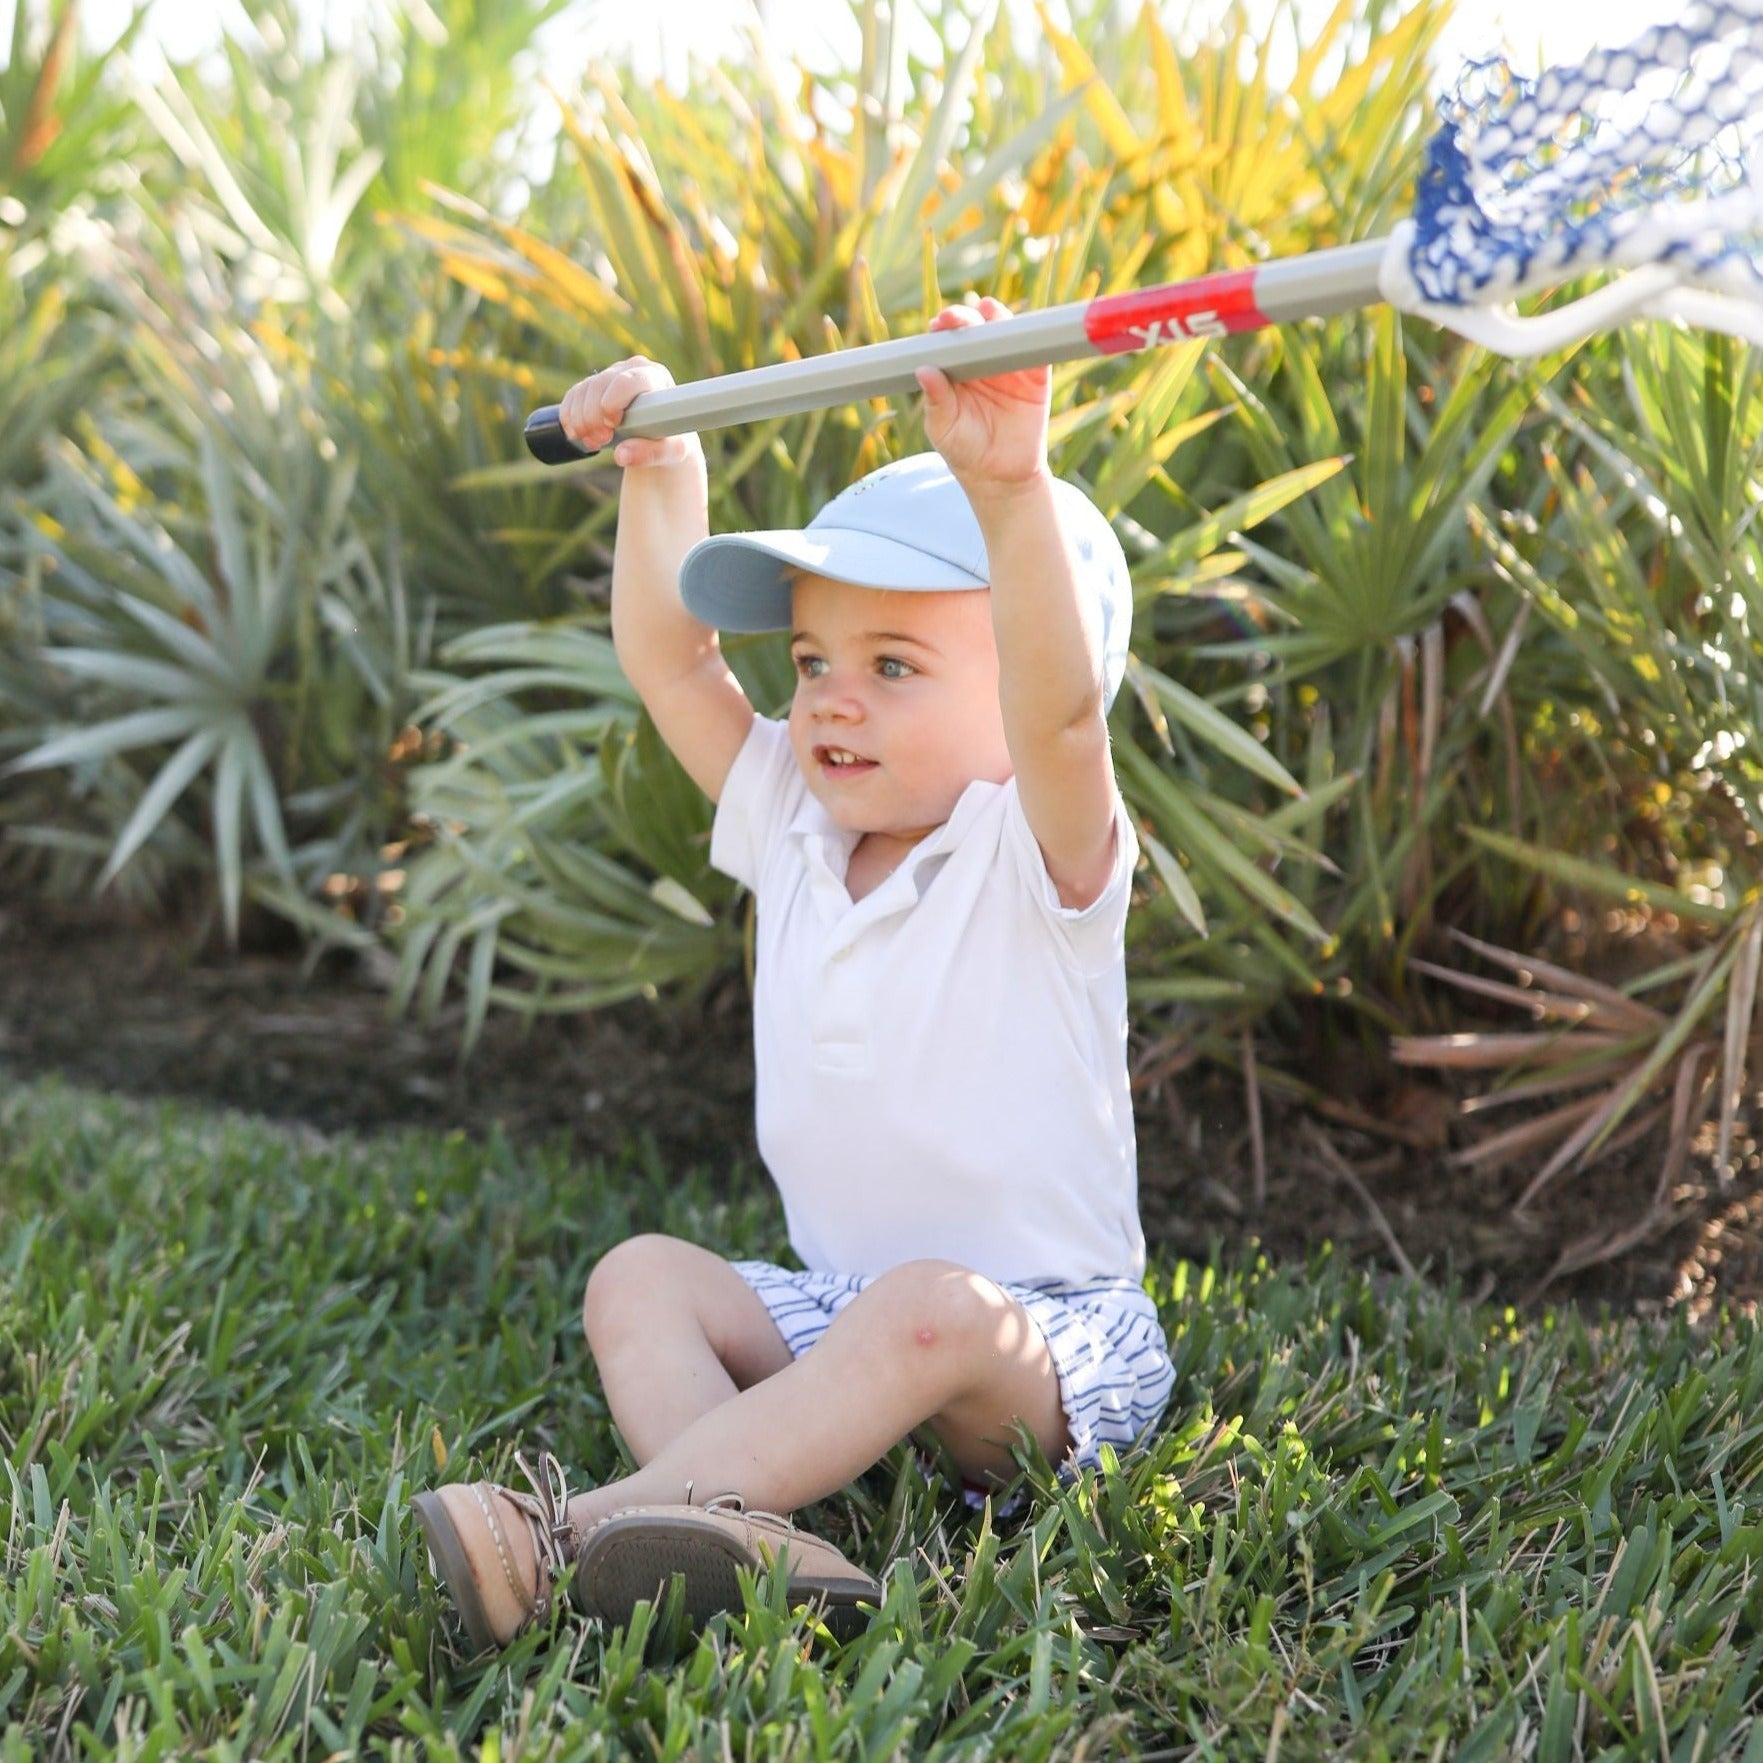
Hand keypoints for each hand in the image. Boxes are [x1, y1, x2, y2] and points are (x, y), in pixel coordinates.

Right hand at [557, 358, 702, 468]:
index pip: (627, 380)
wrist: (661, 439)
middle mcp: (631, 369)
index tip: (613, 425)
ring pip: (583, 390)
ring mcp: (611, 374)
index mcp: (654, 376)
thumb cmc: (672, 442)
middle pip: (600, 384)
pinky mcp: (594, 386)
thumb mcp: (672, 452)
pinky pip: (572, 396)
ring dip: (580, 420)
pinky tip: (576, 434)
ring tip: (594, 443)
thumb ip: (651, 453)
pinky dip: (569, 417)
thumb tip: (620, 456)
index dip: (613, 401)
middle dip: (594, 416)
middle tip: (601, 441)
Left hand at [914, 297, 1050, 493]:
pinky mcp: (1036, 376)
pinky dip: (1031, 338)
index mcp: (955, 369)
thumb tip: (923, 369)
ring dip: (997, 317)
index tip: (938, 324)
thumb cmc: (964, 451)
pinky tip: (1021, 334)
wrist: (1001, 477)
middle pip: (975, 327)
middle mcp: (981, 361)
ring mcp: (1009, 365)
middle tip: (956, 319)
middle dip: (966, 317)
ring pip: (1005, 331)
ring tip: (988, 314)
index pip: (948, 339)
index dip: (944, 327)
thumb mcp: (944, 428)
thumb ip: (935, 401)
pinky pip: (1036, 350)